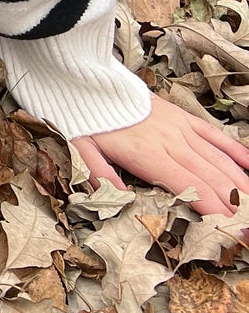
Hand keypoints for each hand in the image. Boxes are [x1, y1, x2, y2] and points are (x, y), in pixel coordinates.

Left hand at [75, 93, 248, 226]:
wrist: (89, 79)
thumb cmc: (85, 118)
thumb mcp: (81, 149)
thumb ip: (100, 177)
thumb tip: (122, 202)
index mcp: (149, 155)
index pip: (193, 189)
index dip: (216, 213)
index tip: (232, 233)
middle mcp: (171, 142)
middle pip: (213, 179)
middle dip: (237, 207)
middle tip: (248, 231)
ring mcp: (180, 128)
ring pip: (219, 160)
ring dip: (242, 185)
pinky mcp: (182, 117)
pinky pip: (214, 135)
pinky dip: (236, 151)